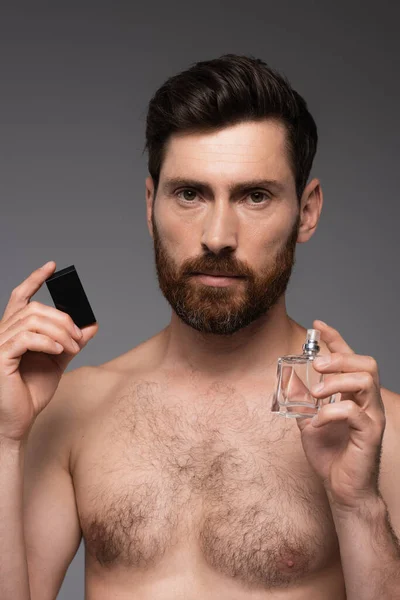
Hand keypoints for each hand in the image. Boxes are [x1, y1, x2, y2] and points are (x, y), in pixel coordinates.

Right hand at [0, 261, 98, 442]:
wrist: (18, 421)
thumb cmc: (31, 392)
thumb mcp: (57, 361)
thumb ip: (72, 341)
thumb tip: (91, 325)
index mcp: (12, 330)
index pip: (21, 296)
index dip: (35, 279)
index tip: (52, 266)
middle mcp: (1, 332)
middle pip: (35, 309)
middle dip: (63, 319)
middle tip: (78, 338)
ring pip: (33, 321)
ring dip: (60, 332)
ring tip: (72, 348)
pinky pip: (26, 338)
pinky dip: (48, 341)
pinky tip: (60, 351)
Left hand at [296, 319, 385, 513]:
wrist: (341, 488)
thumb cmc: (330, 455)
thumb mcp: (309, 422)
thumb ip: (302, 403)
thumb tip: (287, 384)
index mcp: (353, 395)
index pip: (350, 358)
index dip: (335, 339)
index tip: (317, 326)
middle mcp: (367, 402)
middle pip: (366, 363)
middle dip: (339, 357)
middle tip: (316, 365)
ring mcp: (372, 416)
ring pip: (365, 381)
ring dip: (336, 382)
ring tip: (316, 394)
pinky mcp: (370, 433)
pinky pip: (354, 412)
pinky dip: (330, 412)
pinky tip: (317, 421)